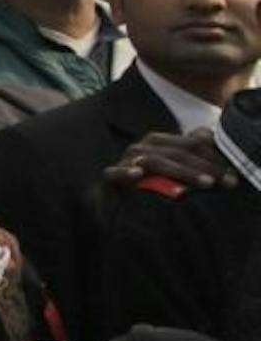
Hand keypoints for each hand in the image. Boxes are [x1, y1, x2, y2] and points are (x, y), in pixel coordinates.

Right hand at [103, 129, 232, 190]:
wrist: (113, 201)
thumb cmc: (147, 185)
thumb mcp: (173, 171)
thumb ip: (190, 156)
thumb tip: (211, 139)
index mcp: (158, 142)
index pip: (191, 143)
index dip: (213, 157)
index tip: (230, 175)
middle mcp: (142, 147)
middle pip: (177, 152)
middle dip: (204, 167)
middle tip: (223, 182)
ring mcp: (125, 161)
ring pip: (154, 161)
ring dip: (181, 172)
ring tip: (204, 183)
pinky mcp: (109, 177)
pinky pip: (115, 173)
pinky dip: (126, 172)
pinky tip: (138, 175)